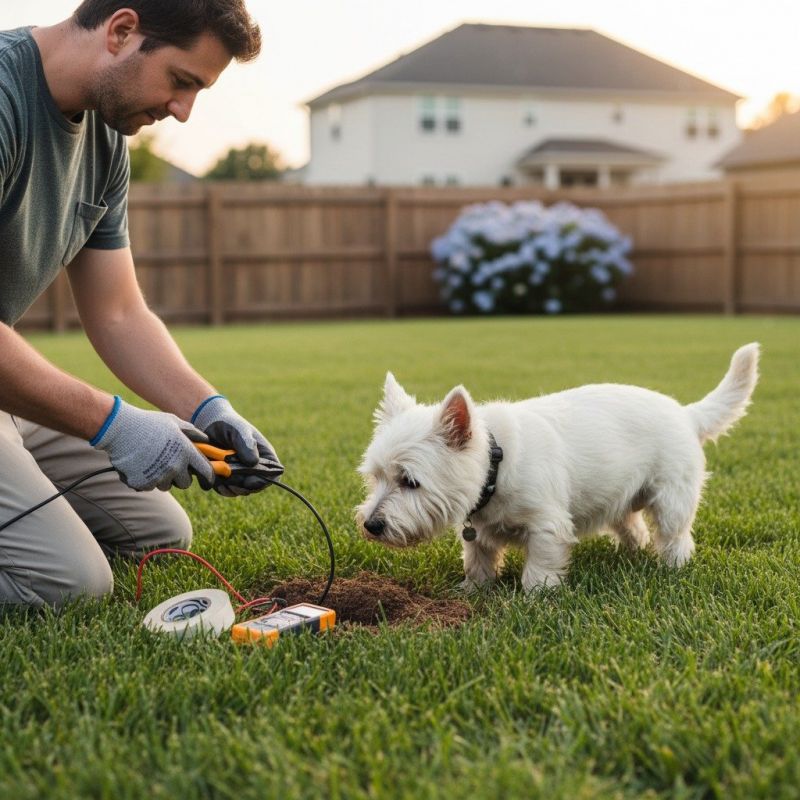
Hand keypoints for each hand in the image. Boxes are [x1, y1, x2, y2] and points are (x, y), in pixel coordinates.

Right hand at [91, 397, 213, 490]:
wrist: (120, 428)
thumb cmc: (149, 423)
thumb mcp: (174, 422)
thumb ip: (192, 433)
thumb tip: (206, 440)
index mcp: (186, 452)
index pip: (206, 472)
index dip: (208, 477)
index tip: (207, 480)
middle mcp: (175, 467)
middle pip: (185, 483)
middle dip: (180, 477)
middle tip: (170, 465)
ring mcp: (159, 477)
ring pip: (166, 485)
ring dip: (162, 478)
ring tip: (152, 462)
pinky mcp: (143, 483)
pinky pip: (149, 486)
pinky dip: (145, 480)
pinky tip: (140, 466)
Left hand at [191, 395, 282, 495]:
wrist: (208, 424)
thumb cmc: (229, 424)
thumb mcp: (239, 430)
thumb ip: (246, 444)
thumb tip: (253, 462)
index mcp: (265, 456)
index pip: (273, 475)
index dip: (263, 481)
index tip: (249, 481)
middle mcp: (256, 467)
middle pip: (256, 487)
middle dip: (243, 487)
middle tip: (231, 481)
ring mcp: (242, 474)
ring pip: (241, 490)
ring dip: (231, 488)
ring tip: (222, 478)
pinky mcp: (228, 478)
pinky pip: (228, 490)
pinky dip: (222, 488)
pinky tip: (217, 480)